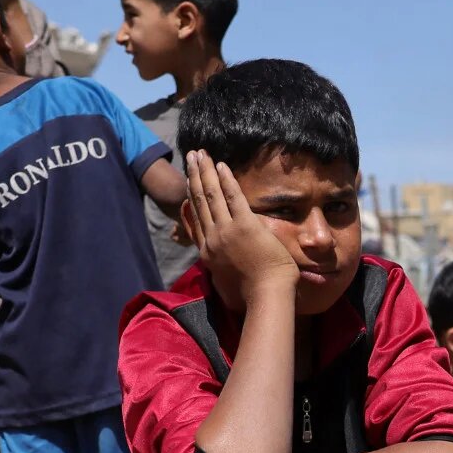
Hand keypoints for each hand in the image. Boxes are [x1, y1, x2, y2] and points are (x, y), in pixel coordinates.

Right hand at [184, 149, 298, 306]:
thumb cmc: (251, 298)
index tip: (187, 185)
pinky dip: (226, 180)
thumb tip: (222, 273)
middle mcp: (212, 239)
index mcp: (208, 254)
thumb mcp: (226, 286)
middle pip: (199, 202)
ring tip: (200, 154)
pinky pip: (233, 197)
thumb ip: (221, 273)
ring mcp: (226, 231)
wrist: (265, 299)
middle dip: (194, 177)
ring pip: (211, 195)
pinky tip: (220, 166)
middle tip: (190, 158)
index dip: (190, 199)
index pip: (195, 221)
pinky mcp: (245, 226)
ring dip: (204, 172)